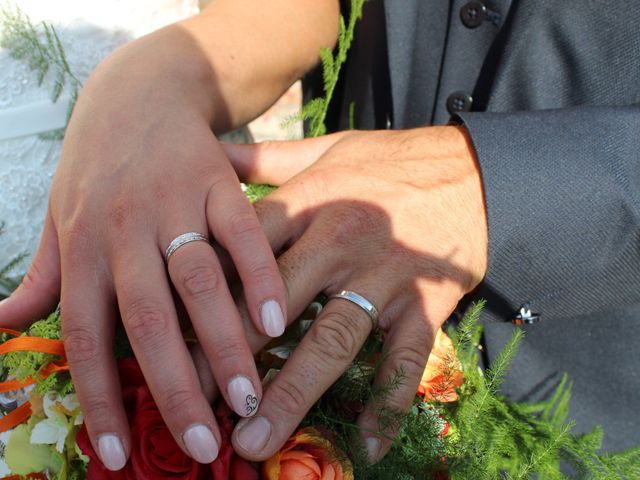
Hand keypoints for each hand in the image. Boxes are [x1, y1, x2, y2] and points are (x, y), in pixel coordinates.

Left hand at [0, 29, 286, 468]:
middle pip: (148, 321)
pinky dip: (259, 275)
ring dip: (225, 345)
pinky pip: (241, 232)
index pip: (88, 338)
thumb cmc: (95, 168)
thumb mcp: (57, 218)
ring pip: (198, 282)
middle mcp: (123, 231)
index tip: (123, 457)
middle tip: (204, 446)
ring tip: (247, 399)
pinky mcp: (216, 181)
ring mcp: (173, 204)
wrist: (137, 93)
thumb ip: (41, 277)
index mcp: (82, 249)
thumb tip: (1, 328)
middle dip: (175, 389)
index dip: (102, 400)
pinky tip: (276, 321)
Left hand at [220, 126, 487, 461]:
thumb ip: (265, 158)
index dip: (203, 296)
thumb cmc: (390, 160)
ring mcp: (384, 276)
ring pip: (332, 339)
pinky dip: (389, 402)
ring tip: (255, 440)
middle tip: (194, 403)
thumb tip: (208, 150)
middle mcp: (340, 242)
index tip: (168, 337)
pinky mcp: (426, 301)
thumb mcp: (325, 148)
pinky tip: (367, 446)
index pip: (243, 252)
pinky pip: (407, 358)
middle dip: (232, 357)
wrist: (472, 167)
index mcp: (310, 202)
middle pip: (275, 305)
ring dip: (292, 393)